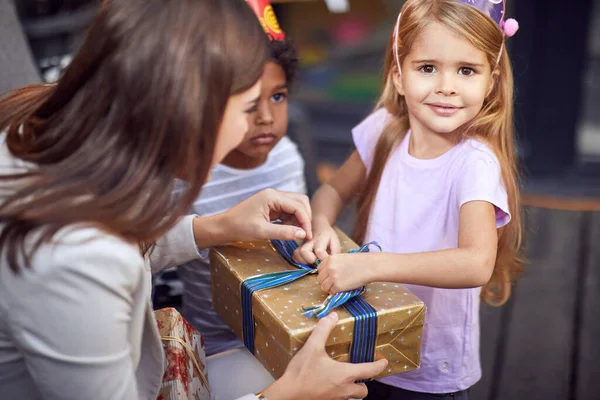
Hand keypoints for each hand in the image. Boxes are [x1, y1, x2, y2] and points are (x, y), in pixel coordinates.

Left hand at [224, 189, 311, 241]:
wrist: (223, 227)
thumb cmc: (239, 227)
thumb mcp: (262, 231)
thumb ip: (284, 232)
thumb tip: (303, 234)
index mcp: (272, 196)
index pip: (298, 206)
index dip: (306, 221)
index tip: (308, 236)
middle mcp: (274, 194)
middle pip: (300, 202)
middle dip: (305, 217)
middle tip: (306, 234)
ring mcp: (273, 200)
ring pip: (295, 206)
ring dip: (299, 219)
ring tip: (299, 234)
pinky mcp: (271, 207)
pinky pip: (287, 211)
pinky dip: (292, 221)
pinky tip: (291, 231)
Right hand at [260, 312, 387, 399]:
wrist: (288, 394)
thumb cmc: (302, 372)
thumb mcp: (312, 347)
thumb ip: (324, 329)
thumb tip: (333, 315)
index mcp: (345, 375)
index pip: (369, 371)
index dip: (379, 366)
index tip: (384, 362)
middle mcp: (344, 390)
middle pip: (363, 390)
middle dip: (364, 383)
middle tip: (361, 373)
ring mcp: (335, 399)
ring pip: (352, 397)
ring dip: (352, 390)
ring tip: (346, 379)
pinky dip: (340, 393)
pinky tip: (329, 385)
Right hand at [293, 218, 340, 264]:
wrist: (318, 224)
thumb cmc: (328, 235)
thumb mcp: (335, 240)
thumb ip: (335, 251)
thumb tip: (332, 262)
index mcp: (320, 238)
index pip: (319, 251)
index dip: (324, 259)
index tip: (328, 261)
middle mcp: (309, 240)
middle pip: (304, 251)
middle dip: (311, 260)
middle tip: (318, 261)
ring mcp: (302, 243)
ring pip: (297, 254)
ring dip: (304, 261)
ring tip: (312, 261)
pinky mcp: (298, 247)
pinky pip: (294, 256)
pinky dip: (299, 260)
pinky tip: (306, 261)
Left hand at [317, 253, 371, 293]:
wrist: (369, 266)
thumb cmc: (359, 261)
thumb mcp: (342, 258)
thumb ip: (333, 264)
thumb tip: (327, 274)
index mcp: (330, 259)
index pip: (319, 269)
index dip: (325, 274)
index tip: (330, 276)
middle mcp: (329, 268)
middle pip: (320, 279)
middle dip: (326, 282)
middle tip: (334, 283)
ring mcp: (333, 277)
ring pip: (323, 287)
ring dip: (329, 288)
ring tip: (337, 287)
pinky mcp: (338, 286)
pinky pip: (331, 292)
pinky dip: (335, 292)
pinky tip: (342, 289)